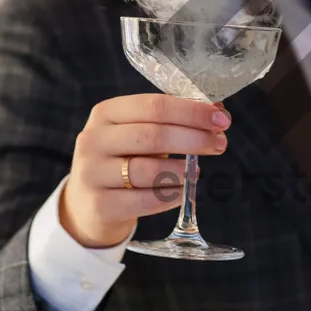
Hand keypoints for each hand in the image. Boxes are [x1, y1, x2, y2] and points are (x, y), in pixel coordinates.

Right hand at [62, 94, 231, 247]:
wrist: (89, 202)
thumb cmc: (123, 159)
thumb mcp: (140, 133)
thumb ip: (175, 121)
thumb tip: (219, 111)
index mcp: (107, 113)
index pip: (154, 106)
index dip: (192, 112)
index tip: (221, 120)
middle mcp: (94, 139)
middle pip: (153, 136)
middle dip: (194, 139)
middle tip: (219, 144)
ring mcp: (92, 173)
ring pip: (149, 171)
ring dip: (182, 170)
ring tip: (196, 171)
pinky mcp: (100, 204)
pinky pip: (145, 200)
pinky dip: (170, 195)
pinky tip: (181, 191)